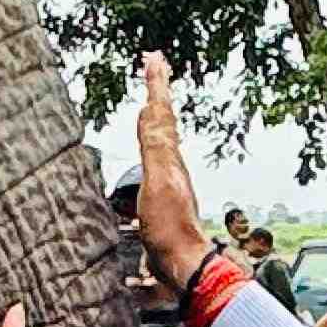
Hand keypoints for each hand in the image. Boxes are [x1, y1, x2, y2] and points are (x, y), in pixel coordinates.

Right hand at [133, 54, 210, 294]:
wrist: (181, 268)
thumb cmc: (169, 229)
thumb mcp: (158, 181)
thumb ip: (153, 146)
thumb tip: (148, 108)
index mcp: (170, 158)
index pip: (162, 113)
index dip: (157, 86)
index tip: (153, 58)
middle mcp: (171, 167)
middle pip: (164, 121)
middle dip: (158, 92)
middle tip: (154, 65)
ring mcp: (166, 184)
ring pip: (159, 141)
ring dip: (152, 118)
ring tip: (148, 101)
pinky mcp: (159, 203)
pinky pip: (152, 164)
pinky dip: (146, 149)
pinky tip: (144, 152)